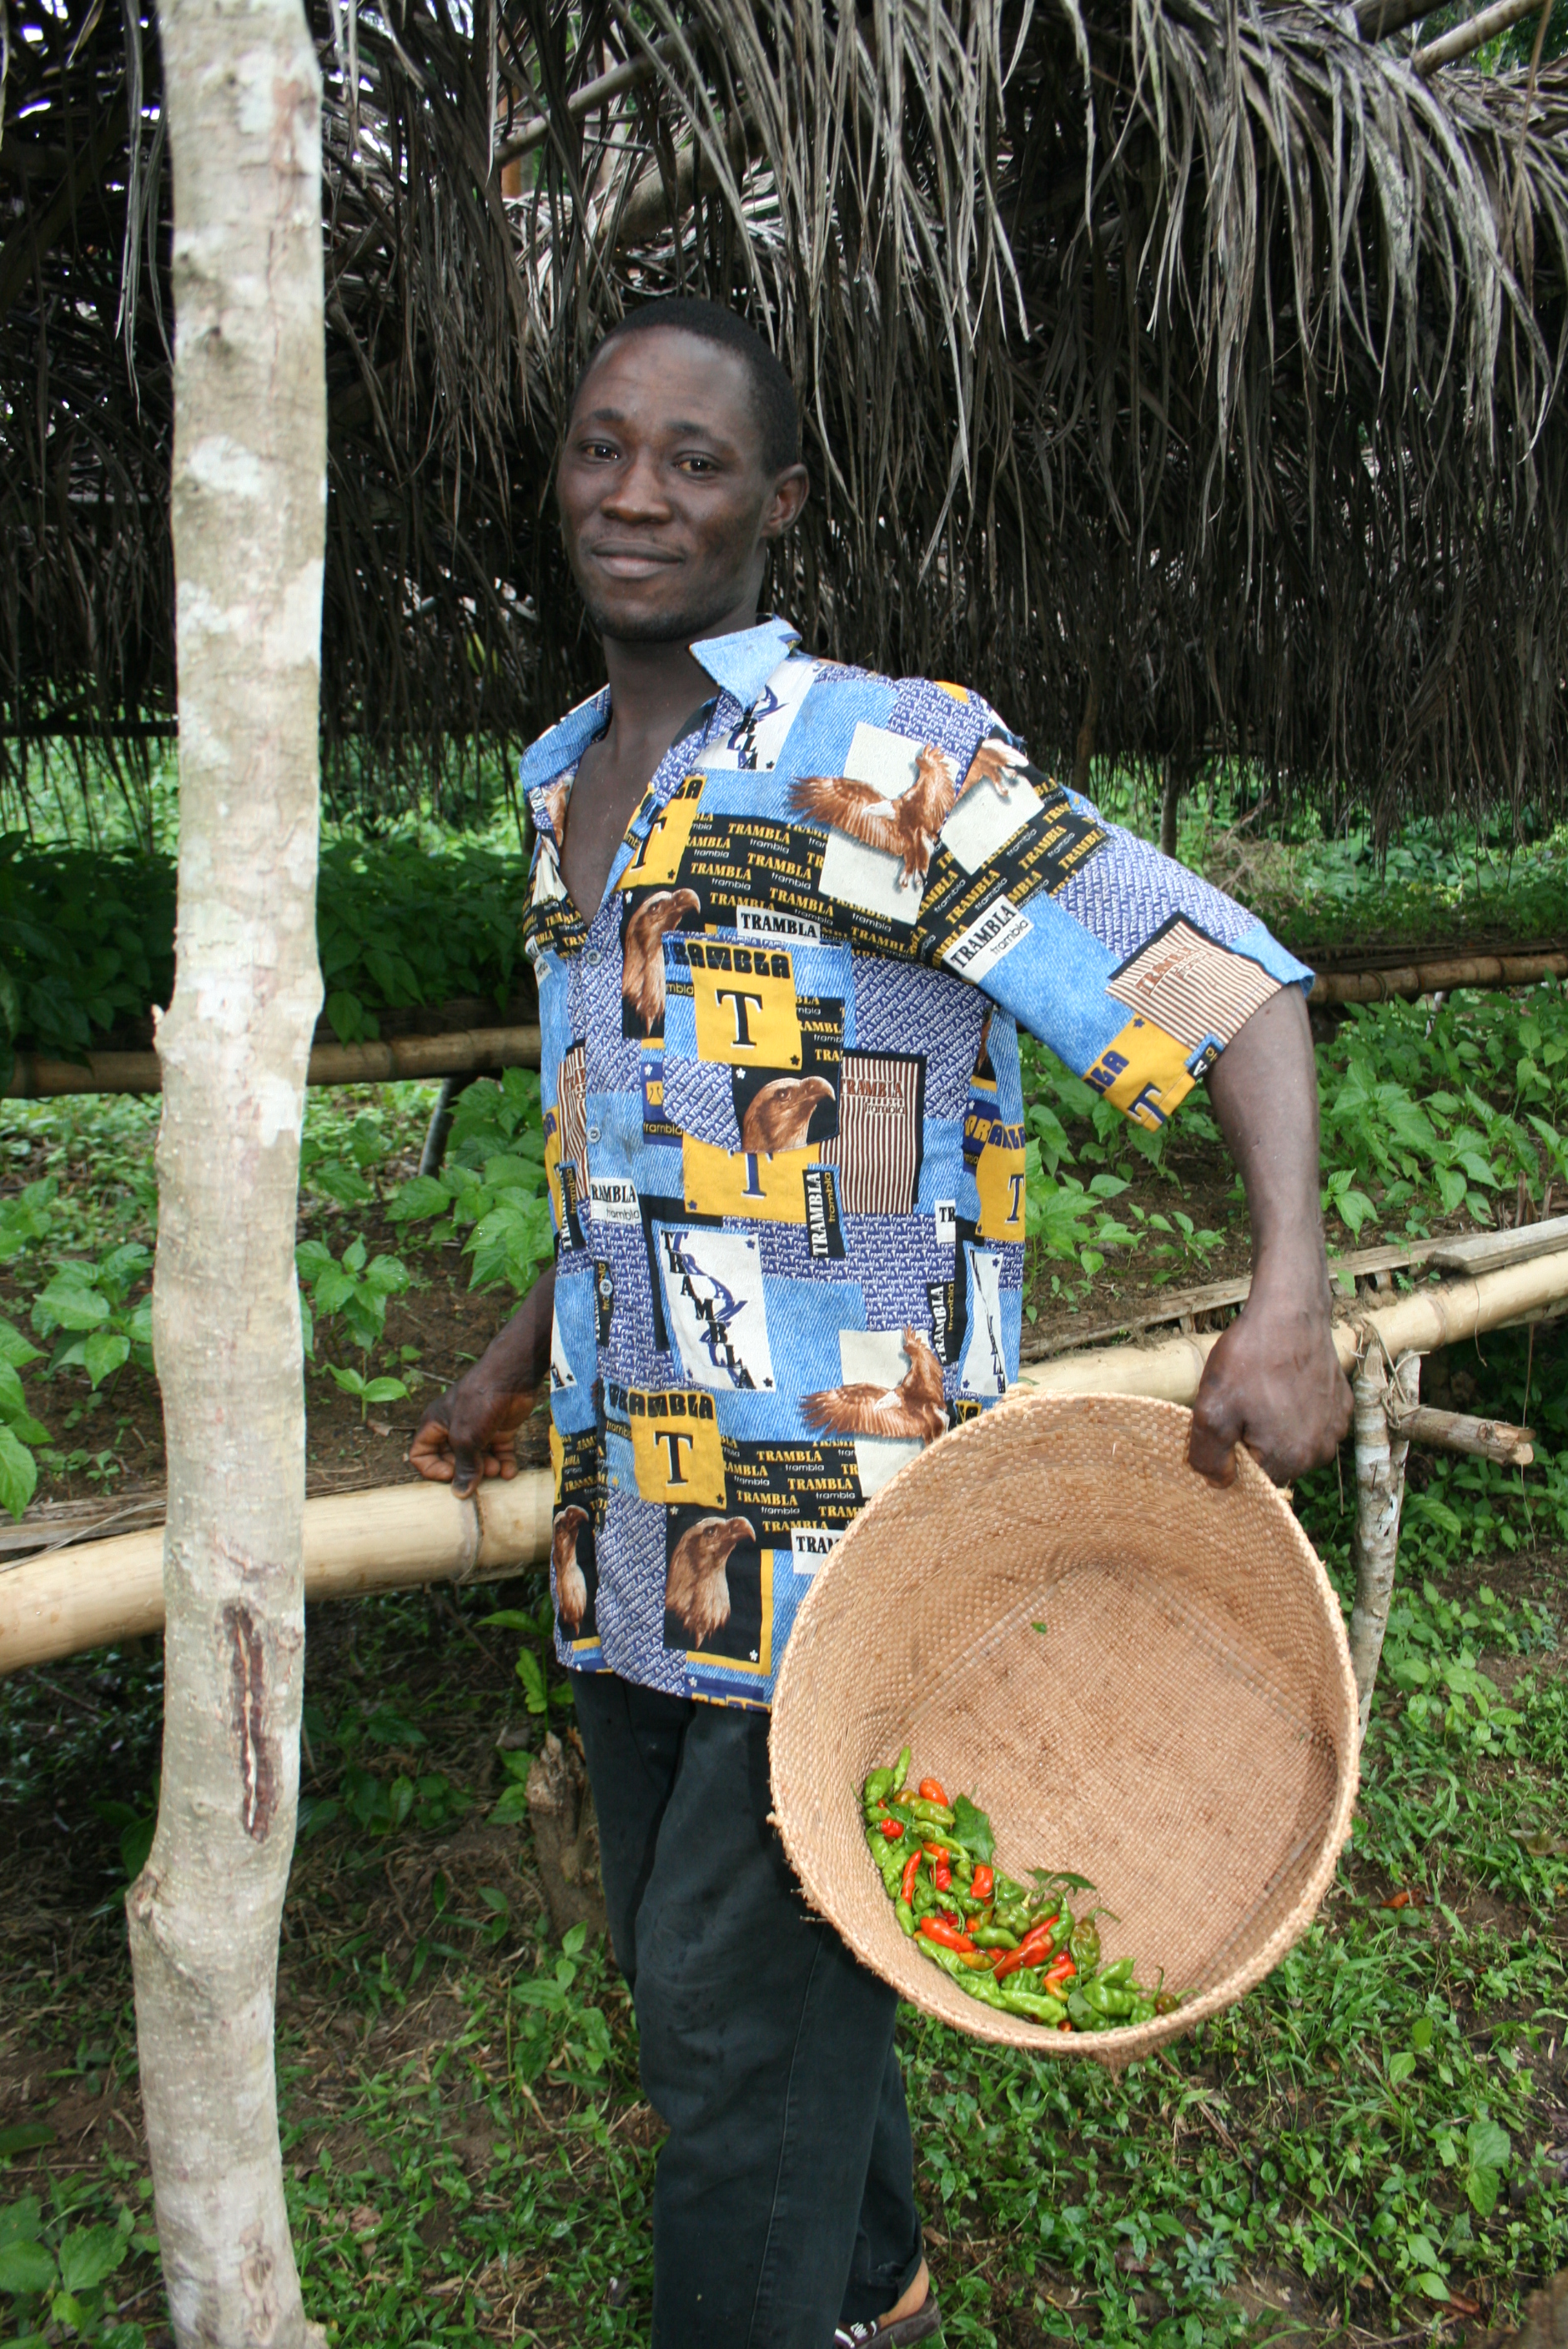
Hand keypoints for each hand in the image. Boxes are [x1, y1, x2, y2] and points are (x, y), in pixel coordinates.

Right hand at [409, 1373, 536, 1498]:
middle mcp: (453, 1429)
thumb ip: (464, 1466)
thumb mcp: (466, 1437)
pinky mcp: (498, 1431)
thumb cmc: (479, 1402)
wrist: (511, 1378)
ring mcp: (477, 1431)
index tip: (451, 1473)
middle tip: (480, 1473)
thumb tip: (461, 1493)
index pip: (421, 1455)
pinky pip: (498, 1454)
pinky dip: (503, 1464)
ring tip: (497, 1468)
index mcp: (435, 1425)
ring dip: (487, 1470)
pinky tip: (509, 1471)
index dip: (433, 1469)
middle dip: (466, 1471)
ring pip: (477, 1460)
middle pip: (451, 1461)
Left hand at [1187, 1289, 1351, 1486]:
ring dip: (1274, 1423)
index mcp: (1289, 1460)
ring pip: (1293, 1440)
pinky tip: (1283, 1382)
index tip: (1225, 1423)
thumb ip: (1209, 1456)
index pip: (1252, 1480)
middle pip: (1274, 1461)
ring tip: (1262, 1388)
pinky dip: (1295, 1407)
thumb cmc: (1251, 1358)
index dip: (1231, 1454)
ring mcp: (1335, 1427)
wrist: (1290, 1311)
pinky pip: (1311, 1419)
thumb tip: (1219, 1484)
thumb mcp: (1212, 1409)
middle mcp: (1320, 1452)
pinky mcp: (1342, 1404)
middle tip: (1240, 1402)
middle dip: (1252, 1439)